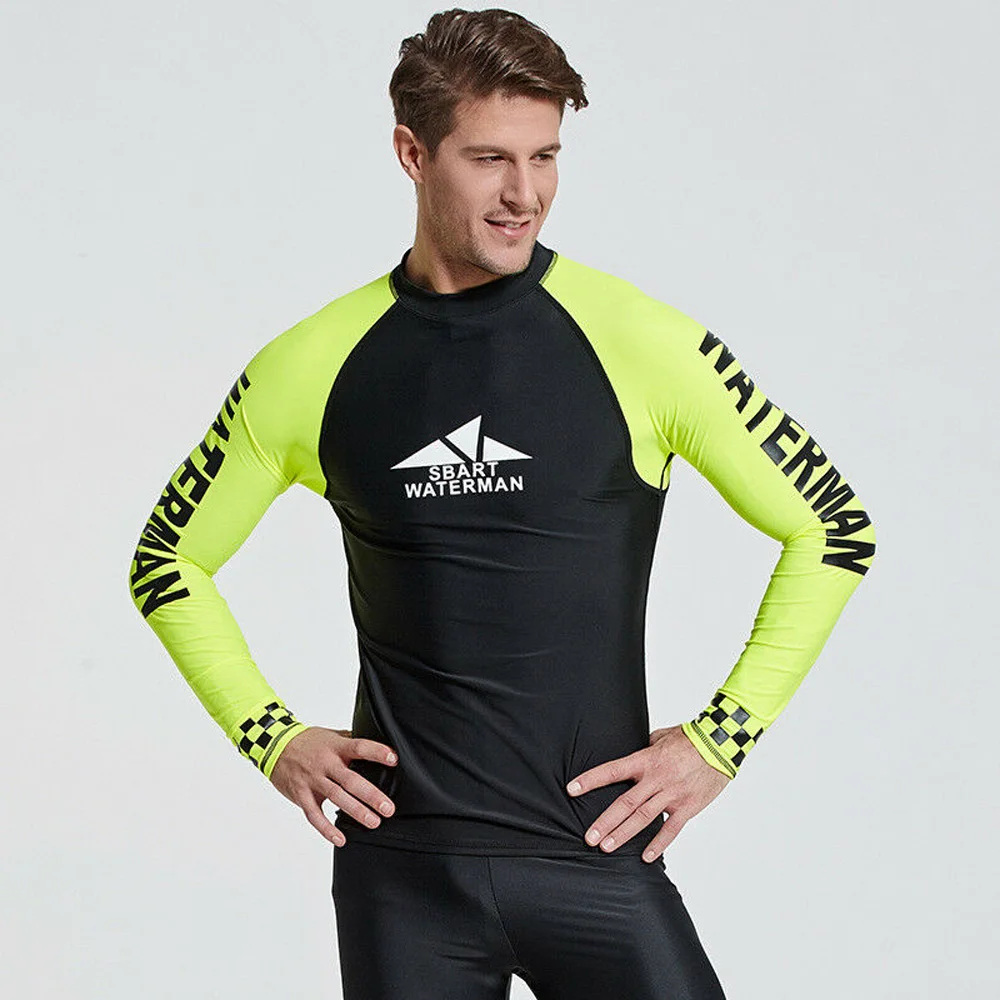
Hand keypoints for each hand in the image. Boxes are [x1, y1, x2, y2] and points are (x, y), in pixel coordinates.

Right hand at [268, 726, 397, 845]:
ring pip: (336, 798)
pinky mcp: (301, 795)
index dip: (376, 752)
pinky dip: (326, 829)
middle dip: (371, 795)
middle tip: (388, 808)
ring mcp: (312, 780)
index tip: (393, 759)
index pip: (359, 747)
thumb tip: (376, 745)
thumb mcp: (331, 734)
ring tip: (373, 822)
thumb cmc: (308, 741)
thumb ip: (351, 741)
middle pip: (350, 780)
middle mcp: (325, 763)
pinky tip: (340, 839)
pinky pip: (314, 815)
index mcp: (336, 746)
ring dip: (356, 812)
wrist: (275, 745)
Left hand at [565, 724, 729, 861]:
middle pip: (625, 803)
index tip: (572, 789)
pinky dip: (659, 844)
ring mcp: (672, 795)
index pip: (612, 770)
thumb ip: (643, 750)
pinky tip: (646, 857)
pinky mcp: (688, 807)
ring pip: (643, 818)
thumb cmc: (689, 738)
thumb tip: (629, 757)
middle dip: (605, 821)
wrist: (720, 744)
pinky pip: (671, 829)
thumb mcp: (659, 737)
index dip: (591, 780)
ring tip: (606, 847)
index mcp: (646, 760)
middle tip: (588, 837)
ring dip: (623, 834)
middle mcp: (656, 779)